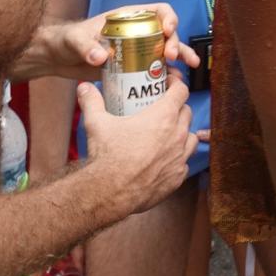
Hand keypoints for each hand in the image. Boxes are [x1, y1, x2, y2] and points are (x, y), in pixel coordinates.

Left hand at [49, 2, 199, 81]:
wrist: (59, 58)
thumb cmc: (67, 41)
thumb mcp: (75, 40)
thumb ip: (86, 46)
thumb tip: (101, 57)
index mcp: (129, 18)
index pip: (158, 11)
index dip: (169, 18)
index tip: (168, 31)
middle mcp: (138, 32)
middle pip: (167, 33)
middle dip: (174, 43)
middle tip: (170, 57)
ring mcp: (138, 50)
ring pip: (166, 51)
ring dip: (180, 57)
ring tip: (190, 68)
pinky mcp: (134, 67)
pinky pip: (155, 69)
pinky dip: (167, 75)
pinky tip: (173, 83)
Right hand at [79, 77, 195, 214]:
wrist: (111, 192)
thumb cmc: (108, 156)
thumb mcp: (96, 123)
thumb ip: (92, 101)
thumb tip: (84, 87)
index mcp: (163, 117)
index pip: (181, 91)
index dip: (177, 84)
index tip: (170, 83)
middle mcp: (177, 135)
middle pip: (187, 112)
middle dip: (178, 107)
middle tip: (164, 108)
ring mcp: (179, 157)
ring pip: (191, 137)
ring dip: (182, 132)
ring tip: (169, 133)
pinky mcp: (177, 177)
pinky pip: (184, 162)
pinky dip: (178, 158)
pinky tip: (165, 159)